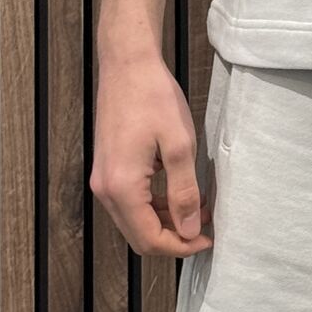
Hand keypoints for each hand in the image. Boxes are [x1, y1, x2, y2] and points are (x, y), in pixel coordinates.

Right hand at [88, 53, 214, 255]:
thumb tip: (188, 231)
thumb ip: (184, 192)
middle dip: (174, 236)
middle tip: (206, 223)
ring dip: (165, 221)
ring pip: (134, 220)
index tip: (208, 238)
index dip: (180, 246)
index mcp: (121, 187)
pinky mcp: (107, 168)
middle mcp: (105, 189)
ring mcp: (103, 179)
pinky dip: (154, 205)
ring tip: (198, 207)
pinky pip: (130, 201)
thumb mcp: (179, 145)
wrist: (127, 64)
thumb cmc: (154, 98)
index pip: (149, 240)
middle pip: (139, 236)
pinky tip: (178, 191)